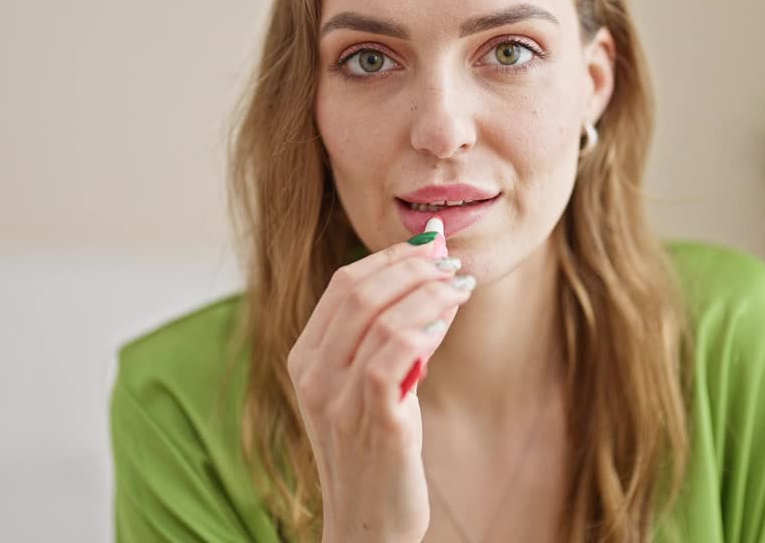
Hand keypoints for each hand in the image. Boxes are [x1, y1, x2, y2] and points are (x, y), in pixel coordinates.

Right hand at [287, 233, 471, 542]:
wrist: (368, 524)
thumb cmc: (375, 451)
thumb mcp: (367, 387)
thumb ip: (387, 335)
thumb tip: (433, 271)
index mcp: (304, 359)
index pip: (342, 285)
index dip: (390, 258)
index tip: (430, 248)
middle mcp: (314, 376)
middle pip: (360, 292)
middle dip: (414, 267)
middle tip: (452, 264)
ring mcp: (339, 401)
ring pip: (383, 318)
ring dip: (430, 293)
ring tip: (460, 287)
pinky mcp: (375, 423)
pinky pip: (395, 357)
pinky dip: (424, 330)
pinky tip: (445, 325)